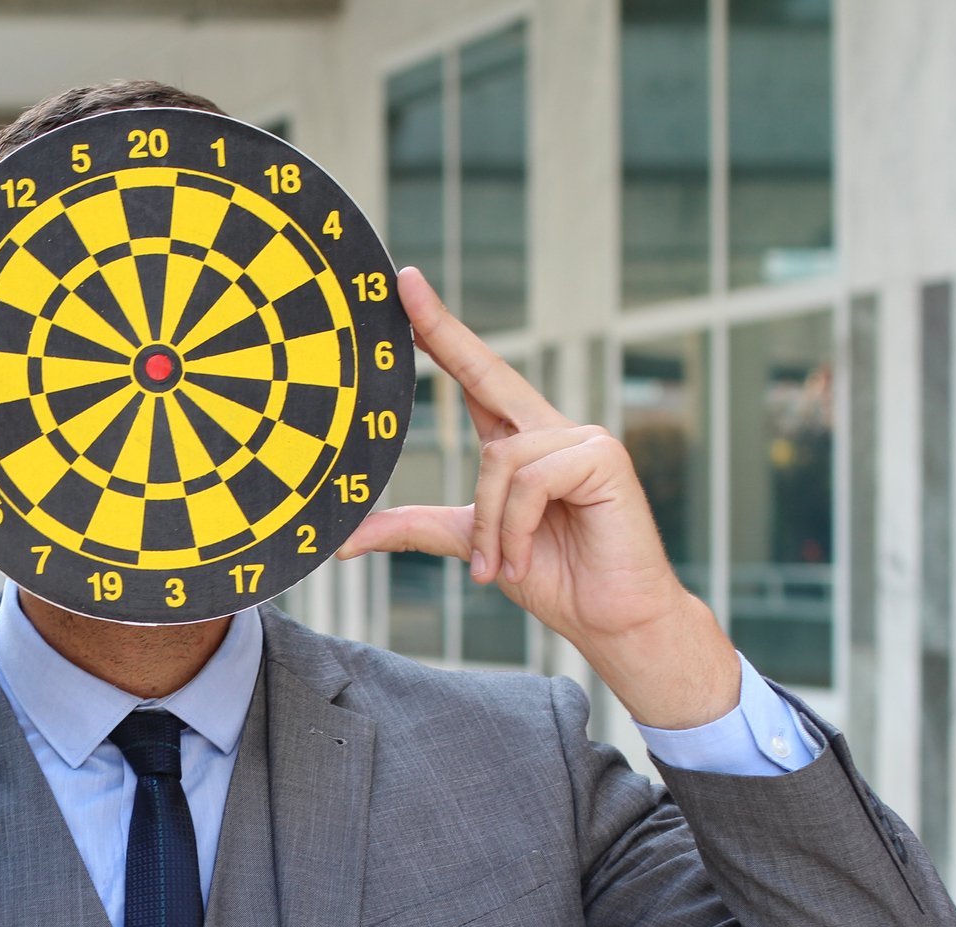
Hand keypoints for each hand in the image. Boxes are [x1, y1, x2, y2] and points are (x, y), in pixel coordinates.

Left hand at [334, 267, 738, 729]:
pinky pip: (527, 482)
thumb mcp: (469, 545)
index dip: (441, 332)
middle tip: (402, 280)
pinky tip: (521, 558)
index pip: (476, 375)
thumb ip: (414, 529)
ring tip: (500, 564)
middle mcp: (551, 428)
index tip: (406, 285)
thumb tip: (346, 539)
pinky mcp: (602, 456)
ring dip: (489, 526)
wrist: (610, 617)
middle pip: (486, 374)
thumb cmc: (552, 576)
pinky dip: (512, 527)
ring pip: (497, 461)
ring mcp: (581, 437)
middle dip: (441, 331)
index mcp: (521, 442)